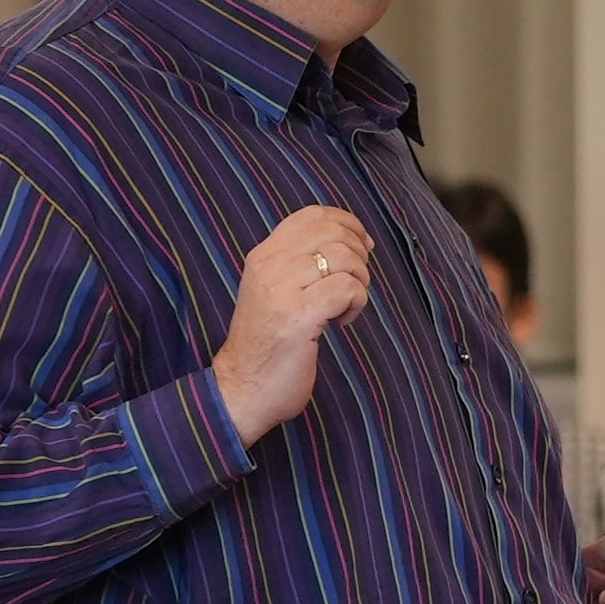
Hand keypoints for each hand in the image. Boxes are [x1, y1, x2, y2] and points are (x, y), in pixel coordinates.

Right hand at [211, 206, 373, 446]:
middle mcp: (270, 265)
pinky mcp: (299, 315)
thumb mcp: (274, 291)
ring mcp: (282, 289)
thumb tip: (349, 240)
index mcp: (264, 255)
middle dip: (359, 255)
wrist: (242, 388)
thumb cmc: (267, 344)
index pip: (312, 215)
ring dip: (360, 283)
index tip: (362, 246)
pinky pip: (347, 289)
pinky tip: (342, 323)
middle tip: (354, 284)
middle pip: (334, 232)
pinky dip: (357, 304)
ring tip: (345, 307)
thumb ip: (298, 264)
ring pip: (345, 258)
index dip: (348, 223)